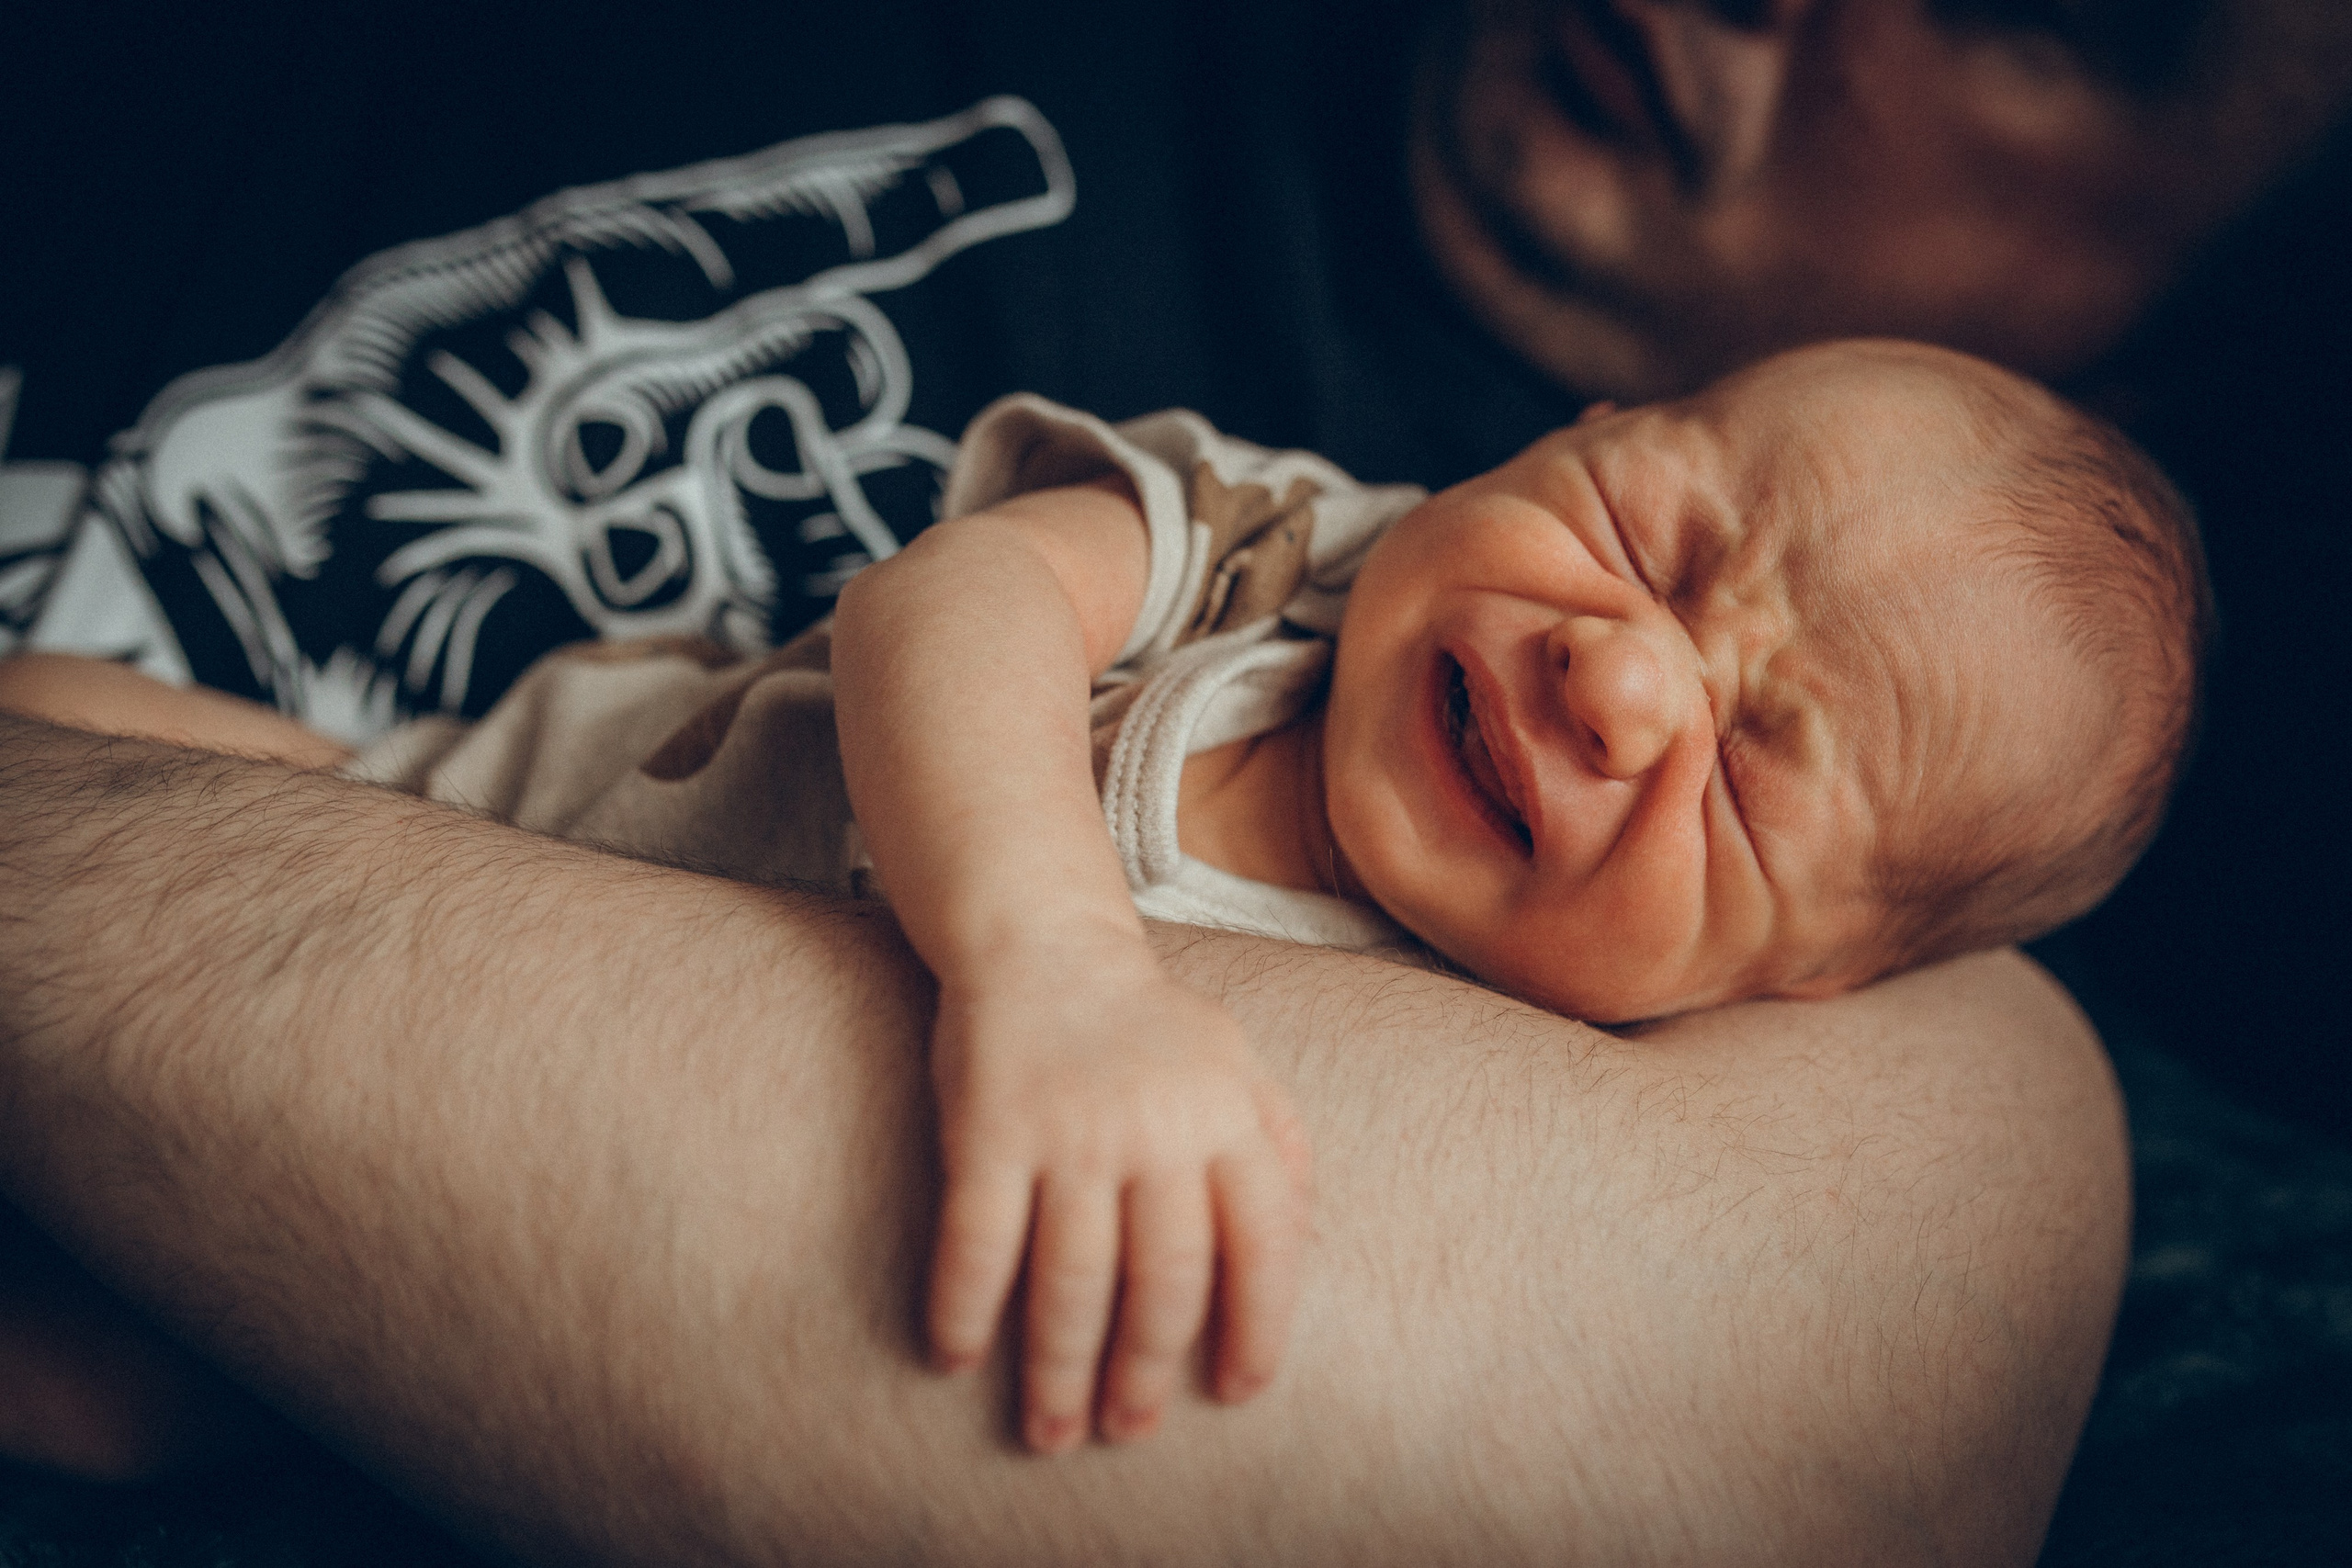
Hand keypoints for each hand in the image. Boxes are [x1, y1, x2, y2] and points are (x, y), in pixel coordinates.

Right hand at [924, 943, 1311, 1453]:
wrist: (1041, 938)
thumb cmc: (1146, 1022)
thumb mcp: (1237, 1062)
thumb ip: (1279, 1143)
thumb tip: (1307, 1244)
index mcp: (1226, 1117)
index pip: (1264, 1244)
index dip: (1258, 1328)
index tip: (1236, 1392)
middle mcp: (1156, 1127)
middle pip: (1164, 1280)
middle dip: (1146, 1370)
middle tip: (1127, 1428)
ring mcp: (1071, 1127)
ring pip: (1071, 1278)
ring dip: (1057, 1367)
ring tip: (1050, 1431)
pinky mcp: (989, 1126)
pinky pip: (978, 1238)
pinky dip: (965, 1305)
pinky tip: (954, 1356)